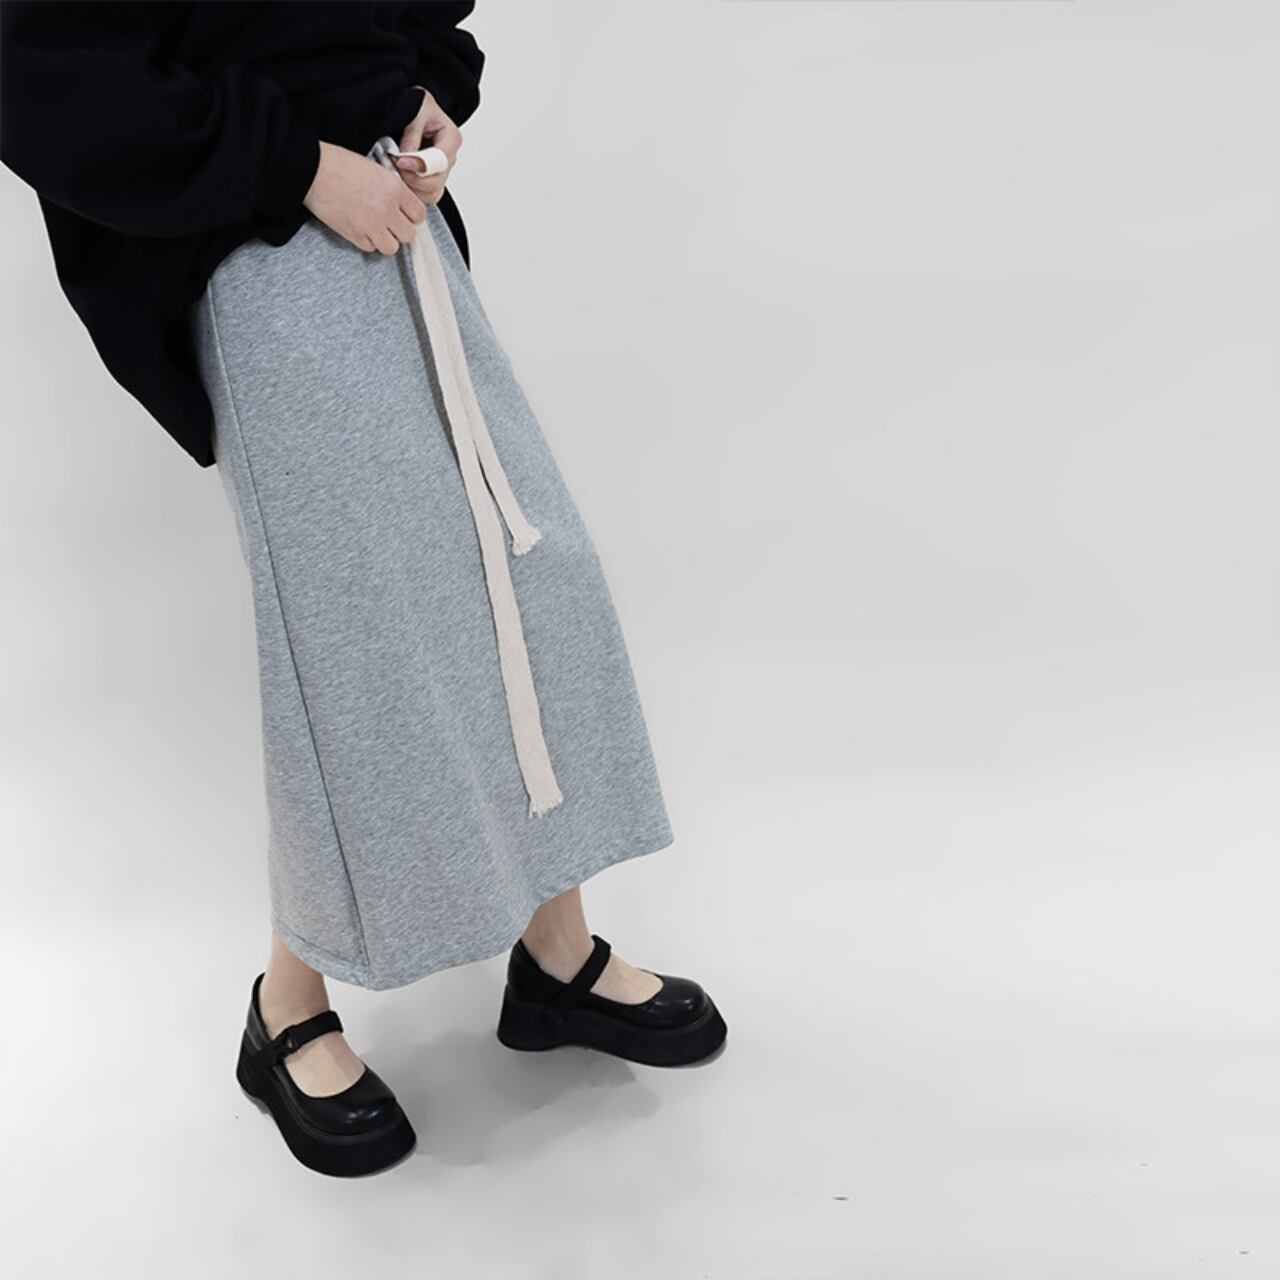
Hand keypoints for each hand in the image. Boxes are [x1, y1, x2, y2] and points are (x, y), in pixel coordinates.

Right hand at [302, 140, 426, 254]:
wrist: (311, 170)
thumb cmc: (340, 164)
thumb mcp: (375, 169)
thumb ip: (392, 189)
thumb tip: (401, 206)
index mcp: (395, 189)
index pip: (419, 215)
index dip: (411, 216)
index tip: (402, 214)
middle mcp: (387, 209)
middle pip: (409, 235)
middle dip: (399, 230)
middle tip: (388, 222)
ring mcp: (372, 225)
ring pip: (392, 247)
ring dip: (384, 239)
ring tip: (374, 227)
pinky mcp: (355, 235)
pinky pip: (371, 248)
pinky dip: (366, 241)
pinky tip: (358, 227)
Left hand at [391, 86, 462, 204]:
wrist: (411, 106)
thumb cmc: (417, 104)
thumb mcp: (416, 107)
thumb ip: (412, 131)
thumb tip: (407, 153)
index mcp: (451, 139)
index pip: (440, 161)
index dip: (419, 165)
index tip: (400, 161)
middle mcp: (448, 158)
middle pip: (436, 182)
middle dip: (412, 177)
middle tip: (393, 166)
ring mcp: (440, 172)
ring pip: (430, 193)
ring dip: (410, 187)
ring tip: (394, 172)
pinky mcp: (430, 180)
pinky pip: (423, 195)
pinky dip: (410, 190)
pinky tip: (398, 177)